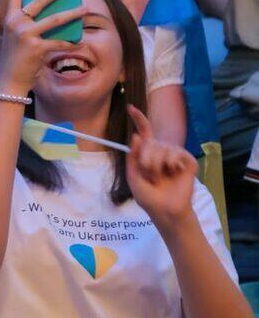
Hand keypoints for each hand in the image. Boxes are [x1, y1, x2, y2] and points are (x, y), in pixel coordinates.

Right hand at [0, 0, 83, 93]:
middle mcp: (16, 23)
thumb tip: (53, 11)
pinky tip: (80, 42)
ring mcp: (25, 35)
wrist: (9, 81)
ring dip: (73, 14)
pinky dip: (71, 43)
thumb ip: (29, 23)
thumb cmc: (16, 58)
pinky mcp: (36, 48)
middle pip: (40, 0)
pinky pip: (60, 42)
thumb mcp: (18, 36)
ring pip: (55, 19)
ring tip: (85, 8)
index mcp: (9, 18)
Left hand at [126, 106, 198, 228]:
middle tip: (150, 176)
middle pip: (150, 143)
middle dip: (145, 160)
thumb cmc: (148, 196)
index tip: (130, 107)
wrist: (164, 210)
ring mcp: (176, 155)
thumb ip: (133, 156)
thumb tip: (137, 135)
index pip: (144, 133)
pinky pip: (176, 153)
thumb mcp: (133, 176)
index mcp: (148, 154)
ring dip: (156, 165)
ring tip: (160, 178)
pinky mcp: (188, 161)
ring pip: (162, 148)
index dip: (138, 119)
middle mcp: (162, 151)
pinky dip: (171, 164)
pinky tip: (174, 173)